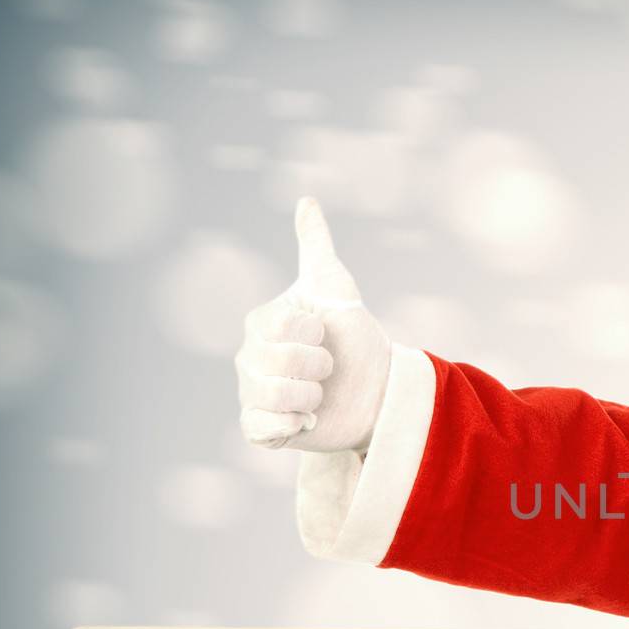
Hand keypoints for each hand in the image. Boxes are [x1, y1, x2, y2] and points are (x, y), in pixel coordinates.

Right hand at [236, 197, 391, 452]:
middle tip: (329, 369)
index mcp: (261, 325)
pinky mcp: (264, 429)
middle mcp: (249, 359)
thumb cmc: (354, 337)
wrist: (379, 389)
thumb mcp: (335, 286)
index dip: (310, 331)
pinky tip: (308, 419)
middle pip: (272, 363)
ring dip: (309, 396)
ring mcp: (254, 394)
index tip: (325, 333)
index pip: (274, 327)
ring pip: (269, 396)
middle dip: (315, 365)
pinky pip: (260, 428)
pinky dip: (289, 425)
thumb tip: (306, 199)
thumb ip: (316, 245)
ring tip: (321, 395)